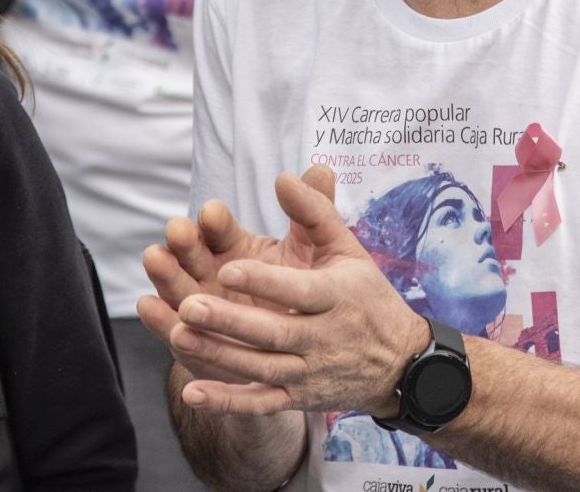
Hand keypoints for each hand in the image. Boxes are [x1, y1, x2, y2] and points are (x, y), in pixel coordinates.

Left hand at [148, 167, 432, 417]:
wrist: (399, 365)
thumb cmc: (367, 296)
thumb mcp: (349, 249)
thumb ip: (314, 211)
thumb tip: (283, 176)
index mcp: (339, 296)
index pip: (299, 291)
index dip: (264, 282)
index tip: (228, 268)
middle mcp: (325, 338)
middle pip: (274, 332)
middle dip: (230, 320)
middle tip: (188, 304)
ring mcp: (311, 372)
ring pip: (262, 367)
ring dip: (220, 356)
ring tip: (179, 336)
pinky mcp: (299, 398)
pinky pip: (261, 403)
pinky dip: (228, 401)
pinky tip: (192, 394)